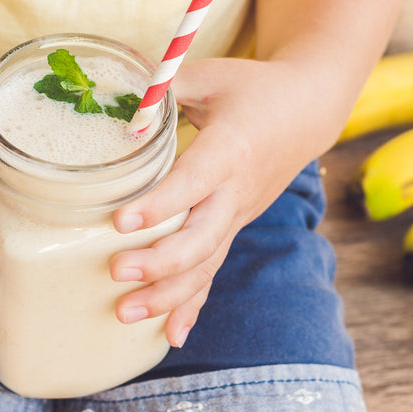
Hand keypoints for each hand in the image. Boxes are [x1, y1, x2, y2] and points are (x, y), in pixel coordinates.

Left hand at [110, 57, 312, 347]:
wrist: (307, 111)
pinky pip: (212, 273)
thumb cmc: (252, 89)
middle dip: (160, 262)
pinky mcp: (233, 229)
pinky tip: (171, 336)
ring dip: (168, 295)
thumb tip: (105, 96)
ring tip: (125, 313)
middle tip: (116, 273)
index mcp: (230, 148)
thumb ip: (162, 88)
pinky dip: (193, 306)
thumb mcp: (211, 75)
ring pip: (206, 264)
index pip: (194, 182)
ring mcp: (237, 216)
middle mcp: (236, 191)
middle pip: (202, 237)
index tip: (121, 222)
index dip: (159, 204)